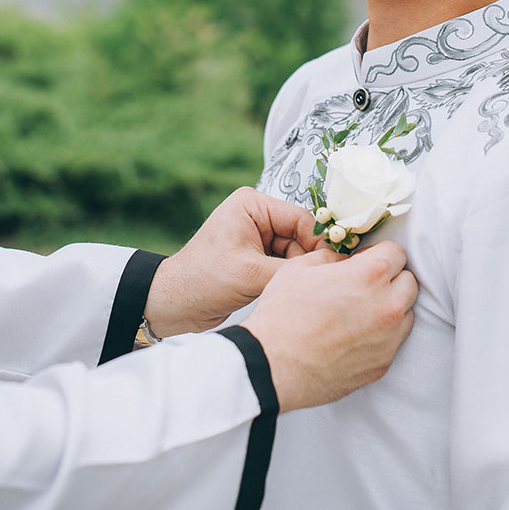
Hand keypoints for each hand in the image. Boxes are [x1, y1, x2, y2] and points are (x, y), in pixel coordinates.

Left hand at [144, 187, 319, 336]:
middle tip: (317, 284)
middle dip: (307, 260)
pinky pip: (285, 264)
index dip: (319, 243)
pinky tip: (290, 293)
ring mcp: (257, 236)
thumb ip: (291, 271)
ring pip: (296, 252)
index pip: (301, 219)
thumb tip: (329, 270)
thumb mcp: (250, 274)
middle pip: (301, 236)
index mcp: (252, 205)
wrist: (173, 304)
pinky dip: (288, 278)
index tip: (335, 265)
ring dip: (298, 272)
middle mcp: (257, 215)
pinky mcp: (257, 256)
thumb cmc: (201, 281)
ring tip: (299, 291)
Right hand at [243, 240, 417, 411]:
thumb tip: (346, 263)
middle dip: (390, 278)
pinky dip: (380, 335)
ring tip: (360, 311)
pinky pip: (392, 342)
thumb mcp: (301, 267)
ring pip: (406, 313)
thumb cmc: (283, 314)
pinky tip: (354, 335)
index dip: (378, 253)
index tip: (365, 261)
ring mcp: (388, 339)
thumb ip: (334, 258)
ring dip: (390, 307)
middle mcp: (388, 306)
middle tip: (364, 284)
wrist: (272, 366)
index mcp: (371, 275)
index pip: (397, 253)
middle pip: (408, 282)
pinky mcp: (382, 365)